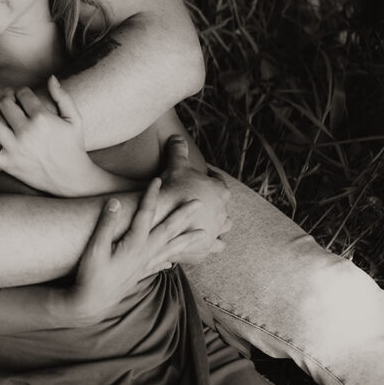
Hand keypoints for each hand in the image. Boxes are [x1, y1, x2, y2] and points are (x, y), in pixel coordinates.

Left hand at [0, 76, 103, 195]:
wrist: (72, 178)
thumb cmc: (73, 146)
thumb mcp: (74, 119)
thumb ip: (62, 96)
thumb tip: (51, 77)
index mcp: (42, 119)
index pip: (22, 95)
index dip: (21, 91)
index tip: (23, 95)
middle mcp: (26, 133)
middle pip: (5, 104)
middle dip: (5, 97)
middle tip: (8, 99)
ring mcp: (15, 149)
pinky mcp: (8, 164)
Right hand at [65, 179, 206, 325]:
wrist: (91, 303)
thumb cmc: (90, 275)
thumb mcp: (95, 247)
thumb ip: (106, 224)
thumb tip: (115, 201)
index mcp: (134, 244)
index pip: (146, 214)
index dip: (151, 196)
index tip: (157, 181)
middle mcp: (144, 254)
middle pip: (168, 231)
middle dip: (183, 215)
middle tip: (199, 203)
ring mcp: (145, 265)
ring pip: (172, 249)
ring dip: (187, 239)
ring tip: (203, 234)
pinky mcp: (140, 274)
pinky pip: (161, 264)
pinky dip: (171, 259)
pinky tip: (174, 260)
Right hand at [152, 135, 231, 262]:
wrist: (159, 218)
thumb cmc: (171, 190)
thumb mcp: (175, 165)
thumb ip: (178, 149)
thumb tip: (176, 136)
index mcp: (220, 192)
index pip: (218, 182)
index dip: (209, 178)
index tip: (200, 179)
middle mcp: (223, 213)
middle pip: (223, 207)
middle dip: (214, 205)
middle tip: (201, 202)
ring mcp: (216, 232)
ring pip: (223, 229)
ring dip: (216, 226)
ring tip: (206, 224)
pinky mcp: (206, 248)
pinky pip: (212, 247)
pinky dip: (208, 244)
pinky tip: (200, 242)